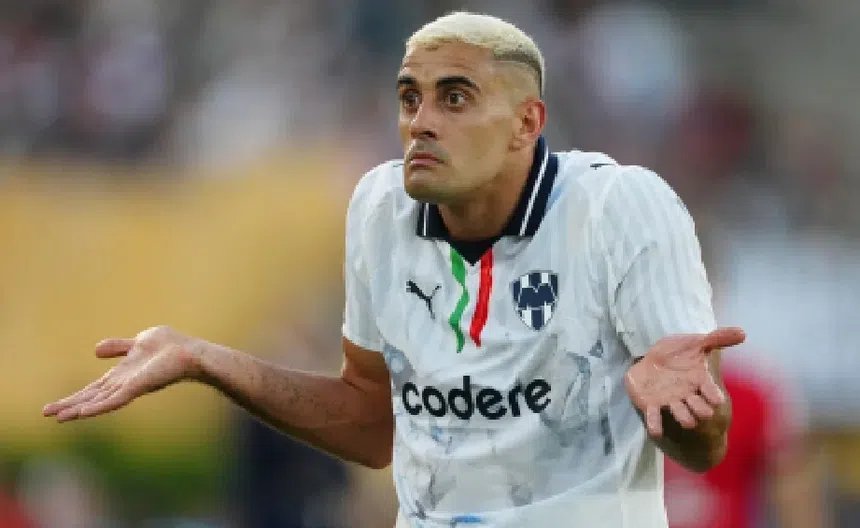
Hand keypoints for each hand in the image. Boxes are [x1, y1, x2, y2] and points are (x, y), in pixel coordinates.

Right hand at [43, 326, 201, 422]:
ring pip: (99, 402)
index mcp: (122, 375)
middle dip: (69, 405)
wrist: (191, 351)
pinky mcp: (137, 387)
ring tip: (59, 417)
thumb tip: (95, 351)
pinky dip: (98, 407)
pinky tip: (83, 413)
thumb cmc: (170, 346)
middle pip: (91, 398)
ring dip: (78, 409)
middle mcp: (123, 384)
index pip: (93, 390)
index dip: (74, 397)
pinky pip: (114, 399)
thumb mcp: (138, 342)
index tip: (53, 407)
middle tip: (46, 414)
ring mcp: (130, 387)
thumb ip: (118, 347)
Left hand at [625, 327, 745, 438]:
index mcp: (698, 381)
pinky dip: (655, 424)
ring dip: (684, 417)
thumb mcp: (697, 343)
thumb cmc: (679, 354)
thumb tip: (743, 332)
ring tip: (689, 423)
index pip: (710, 390)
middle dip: (701, 410)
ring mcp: (670, 401)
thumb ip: (718, 338)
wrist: (653, 360)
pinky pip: (654, 417)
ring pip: (679, 413)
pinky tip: (656, 431)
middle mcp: (686, 394)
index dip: (713, 395)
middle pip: (698, 406)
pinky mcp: (651, 404)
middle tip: (705, 413)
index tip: (718, 400)